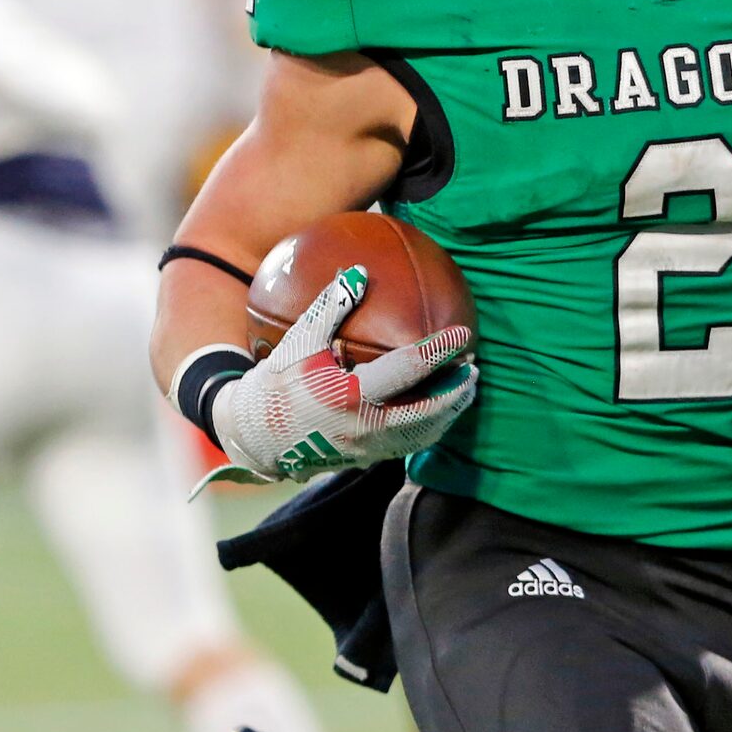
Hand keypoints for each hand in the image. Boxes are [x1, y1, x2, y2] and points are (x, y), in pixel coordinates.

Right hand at [211, 267, 475, 482]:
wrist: (256, 436)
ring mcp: (367, 448)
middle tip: (475, 368)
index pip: (407, 369)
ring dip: (449, 412)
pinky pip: (408, 445)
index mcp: (349, 395)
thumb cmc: (276, 382)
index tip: (463, 335)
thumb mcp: (300, 341)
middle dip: (457, 392)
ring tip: (466, 389)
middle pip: (428, 412)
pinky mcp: (365, 459)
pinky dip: (430, 428)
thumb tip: (360, 272)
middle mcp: (363, 427)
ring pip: (422, 434)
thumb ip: (331, 306)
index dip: (439, 351)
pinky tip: (439, 410)